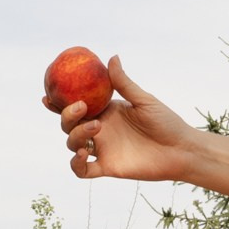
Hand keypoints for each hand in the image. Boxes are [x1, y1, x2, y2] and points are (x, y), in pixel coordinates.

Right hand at [51, 59, 202, 184]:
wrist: (181, 149)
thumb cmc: (166, 122)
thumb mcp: (144, 100)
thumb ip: (124, 83)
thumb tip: (111, 58)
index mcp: (105, 111)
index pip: (75, 106)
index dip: (58, 103)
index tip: (48, 94)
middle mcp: (100, 130)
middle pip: (69, 124)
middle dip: (67, 115)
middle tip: (82, 107)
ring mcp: (102, 149)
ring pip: (72, 144)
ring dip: (76, 135)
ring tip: (96, 127)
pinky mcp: (107, 168)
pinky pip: (81, 170)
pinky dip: (75, 163)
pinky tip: (82, 154)